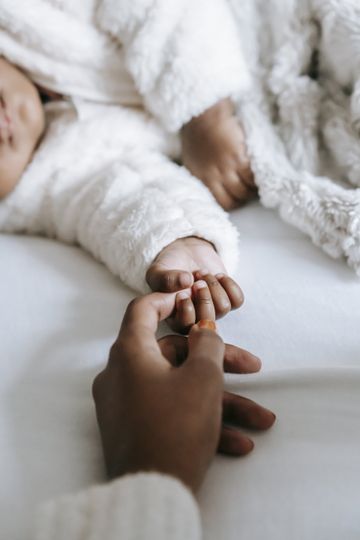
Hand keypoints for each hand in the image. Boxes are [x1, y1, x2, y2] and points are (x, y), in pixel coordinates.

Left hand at [92, 286, 275, 492]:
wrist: (152, 494)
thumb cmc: (177, 425)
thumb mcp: (202, 378)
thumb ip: (207, 345)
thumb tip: (203, 331)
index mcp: (129, 354)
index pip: (142, 310)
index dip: (169, 298)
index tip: (193, 297)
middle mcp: (122, 375)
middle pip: (174, 355)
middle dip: (218, 364)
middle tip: (253, 369)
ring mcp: (126, 405)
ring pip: (179, 389)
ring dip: (220, 402)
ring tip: (261, 420)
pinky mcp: (135, 430)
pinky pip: (170, 414)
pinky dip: (201, 422)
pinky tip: (239, 443)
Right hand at [146, 236, 243, 326]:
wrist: (186, 252)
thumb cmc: (169, 266)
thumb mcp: (158, 271)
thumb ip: (165, 278)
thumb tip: (186, 282)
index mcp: (175, 318)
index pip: (185, 327)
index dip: (187, 309)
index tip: (182, 292)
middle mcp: (196, 318)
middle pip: (207, 319)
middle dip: (204, 297)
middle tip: (196, 281)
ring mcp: (213, 310)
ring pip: (223, 308)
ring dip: (214, 286)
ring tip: (203, 273)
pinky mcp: (228, 300)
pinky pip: (237, 300)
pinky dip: (229, 284)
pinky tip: (218, 276)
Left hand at [181, 98, 256, 209]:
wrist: (204, 115)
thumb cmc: (197, 136)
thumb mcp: (193, 161)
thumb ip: (203, 177)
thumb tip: (213, 189)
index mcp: (202, 179)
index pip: (222, 203)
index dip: (234, 202)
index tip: (238, 196)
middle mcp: (214, 177)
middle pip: (236, 199)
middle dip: (244, 196)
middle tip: (249, 188)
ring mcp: (227, 168)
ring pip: (245, 190)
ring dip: (252, 188)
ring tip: (254, 180)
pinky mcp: (239, 157)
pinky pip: (251, 176)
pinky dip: (256, 177)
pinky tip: (257, 171)